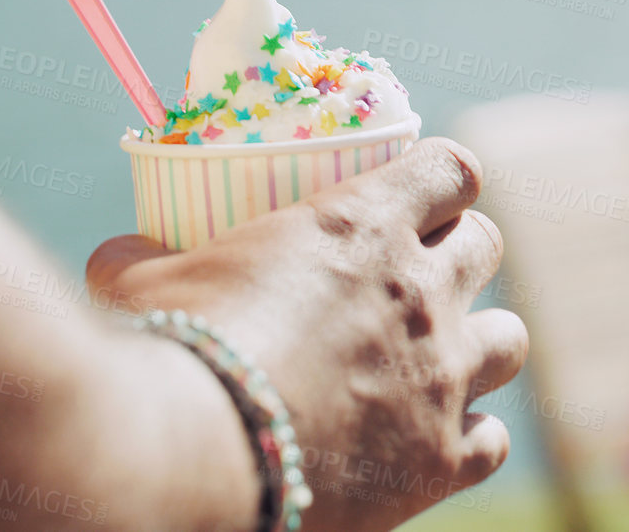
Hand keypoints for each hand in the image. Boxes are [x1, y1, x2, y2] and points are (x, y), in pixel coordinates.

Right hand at [86, 139, 527, 531]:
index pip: (453, 169)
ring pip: (511, 337)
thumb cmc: (170, 354)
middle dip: (460, 253)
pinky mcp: (440, 459)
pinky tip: (432, 442)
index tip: (426, 195)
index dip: (444, 180)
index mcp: (363, 226)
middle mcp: (422, 292)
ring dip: (480, 341)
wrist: (196, 459)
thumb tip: (118, 251)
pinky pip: (492, 440)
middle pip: (487, 245)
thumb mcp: (144, 285)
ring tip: (439, 359)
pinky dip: (468, 437)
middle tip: (420, 277)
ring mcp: (442, 376)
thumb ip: (142, 258)